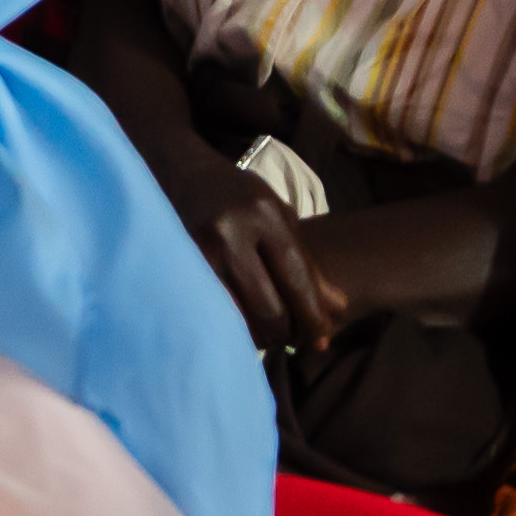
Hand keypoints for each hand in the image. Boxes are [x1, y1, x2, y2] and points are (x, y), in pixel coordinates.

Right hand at [192, 176, 343, 348]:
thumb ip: (306, 261)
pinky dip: (233, 328)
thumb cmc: (239, 196)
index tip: (322, 342)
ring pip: (239, 318)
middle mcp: (231, 233)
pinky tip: (243, 327)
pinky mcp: (179, 270)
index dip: (312, 316)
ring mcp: (200, 253)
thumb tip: (337, 308)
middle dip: (286, 333)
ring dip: (260, 336)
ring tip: (270, 335)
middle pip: (268, 307)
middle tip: (293, 340)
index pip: (296, 278)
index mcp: (264, 214)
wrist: (181, 173)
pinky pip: (214, 314)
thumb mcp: (278, 215)